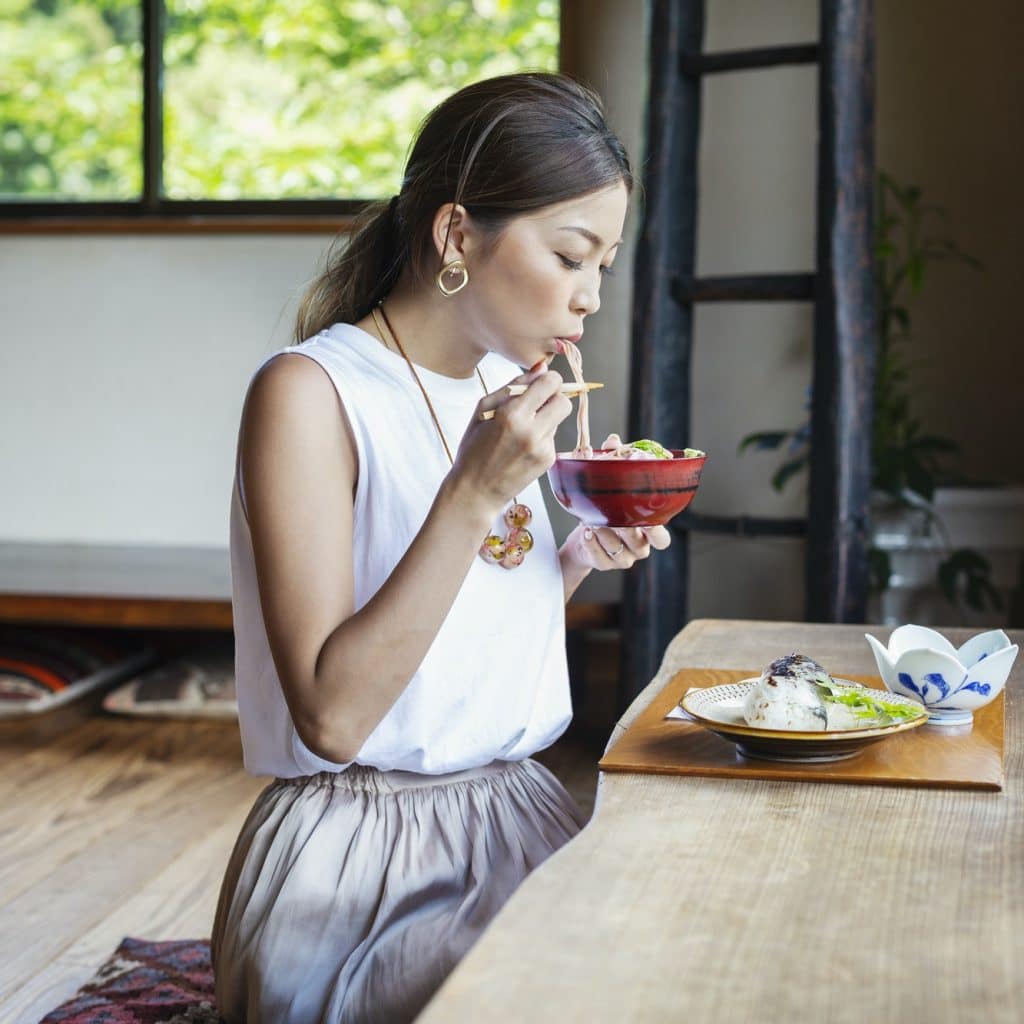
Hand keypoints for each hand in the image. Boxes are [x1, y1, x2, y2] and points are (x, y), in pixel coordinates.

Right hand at [449, 360, 573, 516]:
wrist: (475, 490)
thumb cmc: (474, 448)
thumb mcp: (484, 409)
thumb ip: (514, 384)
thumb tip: (542, 367)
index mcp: (512, 414)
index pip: (551, 383)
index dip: (548, 380)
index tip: (540, 384)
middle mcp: (532, 431)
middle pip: (564, 401)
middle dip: (553, 398)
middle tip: (536, 404)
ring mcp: (542, 448)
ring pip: (559, 419)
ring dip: (546, 418)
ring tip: (521, 430)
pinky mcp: (547, 460)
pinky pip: (553, 437)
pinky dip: (542, 436)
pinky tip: (523, 446)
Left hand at [563, 433, 669, 572]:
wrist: (583, 538)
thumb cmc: (604, 509)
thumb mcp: (610, 486)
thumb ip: (615, 463)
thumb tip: (614, 440)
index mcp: (648, 529)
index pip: (663, 538)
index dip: (659, 530)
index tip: (649, 521)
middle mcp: (639, 546)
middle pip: (643, 545)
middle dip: (631, 532)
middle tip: (618, 520)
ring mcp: (623, 558)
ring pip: (620, 551)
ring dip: (607, 535)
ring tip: (595, 522)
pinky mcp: (605, 564)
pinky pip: (601, 558)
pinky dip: (593, 545)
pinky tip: (587, 532)